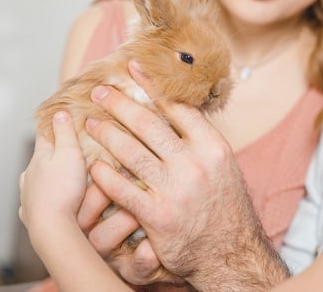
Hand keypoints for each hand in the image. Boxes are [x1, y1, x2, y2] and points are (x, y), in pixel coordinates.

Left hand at [20, 112, 87, 248]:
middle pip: (42, 156)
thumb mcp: (70, 154)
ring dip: (49, 175)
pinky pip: (36, 199)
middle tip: (73, 150)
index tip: (62, 116)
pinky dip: (44, 195)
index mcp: (39, 156)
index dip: (54, 123)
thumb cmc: (62, 190)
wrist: (51, 227)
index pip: (44, 133)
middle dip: (55, 152)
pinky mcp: (30, 211)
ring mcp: (28, 193)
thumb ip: (65, 133)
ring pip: (37, 178)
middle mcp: (30, 173)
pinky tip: (50, 199)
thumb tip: (59, 113)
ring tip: (64, 177)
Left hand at [86, 60, 287, 290]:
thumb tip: (178, 114)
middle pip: (149, 124)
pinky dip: (105, 176)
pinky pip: (123, 189)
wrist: (231, 252)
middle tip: (100, 92)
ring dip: (106, 134)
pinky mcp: (157, 215)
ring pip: (131, 153)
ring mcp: (175, 189)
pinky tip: (93, 165)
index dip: (152, 86)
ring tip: (91, 123)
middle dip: (119, 104)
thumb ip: (201, 142)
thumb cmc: (226, 208)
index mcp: (213, 147)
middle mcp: (195, 163)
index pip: (178, 107)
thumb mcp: (225, 167)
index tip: (134, 69)